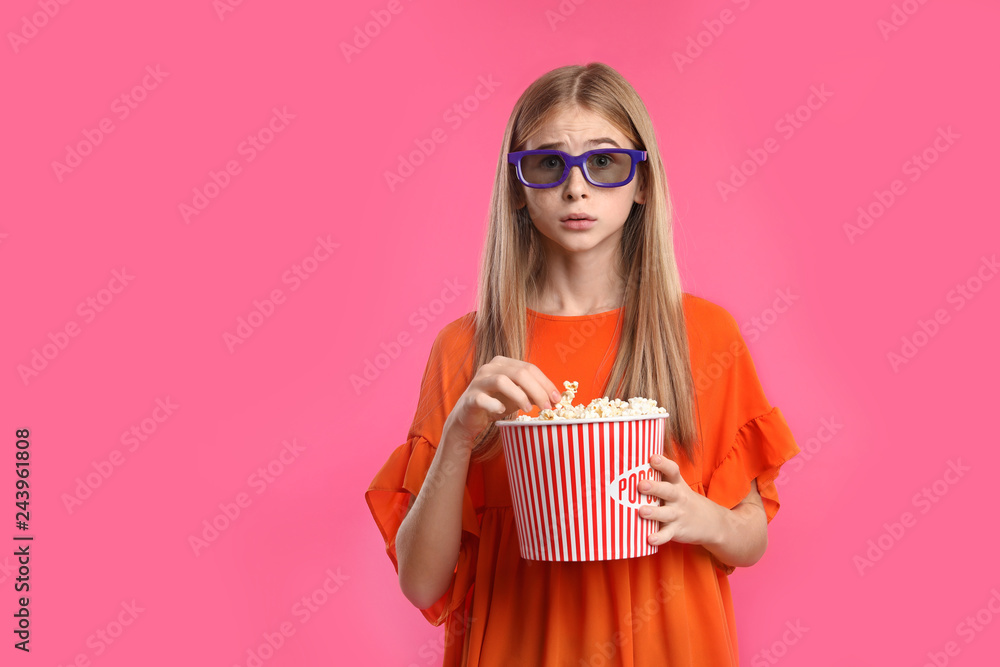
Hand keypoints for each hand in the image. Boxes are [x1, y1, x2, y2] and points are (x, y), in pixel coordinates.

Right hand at [441, 356, 561, 450]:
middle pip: (519, 373)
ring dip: (519, 395)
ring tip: (528, 409)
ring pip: (502, 381)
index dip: (545, 383)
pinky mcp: (470, 398)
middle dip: (537, 390)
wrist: (469, 417)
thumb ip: (533, 393)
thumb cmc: (495, 403)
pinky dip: (494, 404)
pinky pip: (483, 399)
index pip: (529, 368)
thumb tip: (555, 399)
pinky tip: (502, 411)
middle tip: (547, 408)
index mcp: (503, 363)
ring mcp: (479, 381)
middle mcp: (490, 367)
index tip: (557, 399)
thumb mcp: (518, 396)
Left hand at [638, 454, 724, 546]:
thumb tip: (632, 459)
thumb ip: (659, 476)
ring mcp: (678, 514)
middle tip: (641, 485)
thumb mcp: (676, 485)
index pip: (672, 471)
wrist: (710, 522)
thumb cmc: (682, 499)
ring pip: (666, 513)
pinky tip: (650, 539)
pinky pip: (667, 534)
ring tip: (642, 511)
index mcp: (676, 484)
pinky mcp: (677, 530)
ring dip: (654, 512)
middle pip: (667, 491)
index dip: (663, 464)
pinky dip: (659, 537)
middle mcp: (678, 497)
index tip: (652, 458)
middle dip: (654, 487)